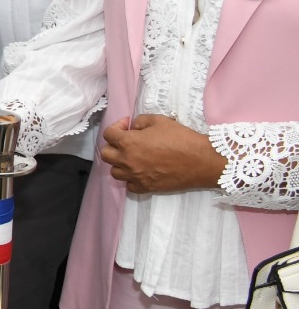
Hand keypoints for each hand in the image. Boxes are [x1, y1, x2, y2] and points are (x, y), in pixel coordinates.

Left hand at [100, 114, 225, 193]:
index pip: (108, 134)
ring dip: (120, 163)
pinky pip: (129, 186)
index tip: (129, 126)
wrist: (201, 160)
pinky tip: (140, 172)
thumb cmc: (181, 138)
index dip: (117, 127)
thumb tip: (132, 127)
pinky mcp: (146, 188)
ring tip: (133, 157)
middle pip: (106, 154)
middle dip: (114, 145)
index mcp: (128, 142)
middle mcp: (127, 161)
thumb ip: (140, 121)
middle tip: (128, 142)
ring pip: (115, 172)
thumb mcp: (159, 120)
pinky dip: (131, 179)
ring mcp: (135, 176)